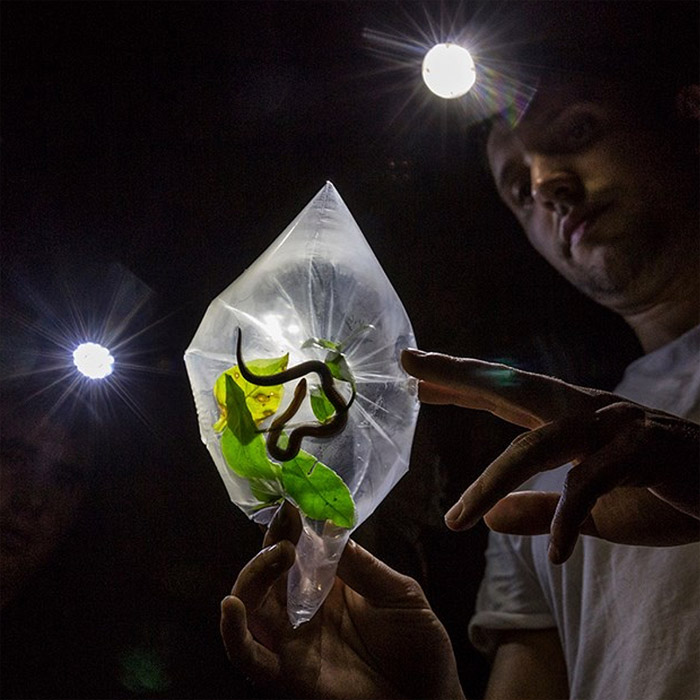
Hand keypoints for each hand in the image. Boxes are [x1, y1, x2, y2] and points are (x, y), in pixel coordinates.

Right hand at [220, 502, 464, 699]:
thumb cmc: (419, 645)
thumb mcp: (399, 594)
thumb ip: (364, 566)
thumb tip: (330, 528)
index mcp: (329, 585)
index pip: (298, 549)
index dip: (291, 525)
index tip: (291, 501)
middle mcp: (304, 610)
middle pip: (268, 572)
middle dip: (270, 544)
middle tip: (287, 526)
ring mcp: (293, 641)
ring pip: (252, 605)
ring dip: (253, 575)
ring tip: (279, 554)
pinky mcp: (287, 675)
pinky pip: (249, 656)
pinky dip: (233, 633)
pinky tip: (232, 606)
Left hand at [401, 349, 699, 562]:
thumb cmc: (665, 492)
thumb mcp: (594, 509)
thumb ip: (543, 509)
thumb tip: (490, 520)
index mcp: (573, 419)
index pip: (506, 394)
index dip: (461, 383)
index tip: (415, 375)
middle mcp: (588, 411)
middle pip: (513, 386)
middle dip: (460, 375)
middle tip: (411, 363)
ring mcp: (616, 426)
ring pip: (538, 445)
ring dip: (492, 484)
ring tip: (457, 521)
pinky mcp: (645, 452)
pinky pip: (592, 485)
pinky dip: (570, 521)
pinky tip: (556, 555)